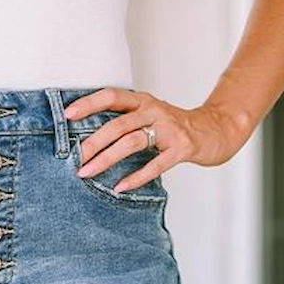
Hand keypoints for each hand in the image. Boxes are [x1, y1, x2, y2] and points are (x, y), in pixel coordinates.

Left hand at [63, 87, 253, 192]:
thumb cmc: (174, 127)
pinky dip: (136, 177)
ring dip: (107, 159)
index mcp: (143, 101)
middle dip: (93, 141)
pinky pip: (155, 164)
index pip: (111, 96)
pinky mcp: (181, 148)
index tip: (68, 115)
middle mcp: (153, 110)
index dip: (89, 103)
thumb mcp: (149, 116)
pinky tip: (120, 188)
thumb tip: (88, 138)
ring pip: (131, 141)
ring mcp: (168, 129)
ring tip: (87, 173)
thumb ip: (125, 122)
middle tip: (75, 159)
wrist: (215, 130)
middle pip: (118, 123)